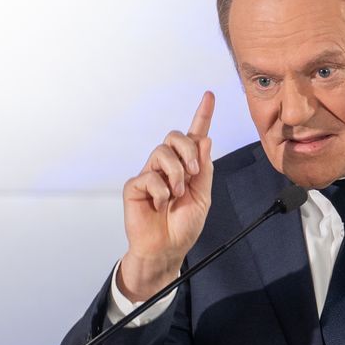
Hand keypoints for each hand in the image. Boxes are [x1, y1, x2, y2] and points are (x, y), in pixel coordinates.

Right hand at [118, 91, 214, 301]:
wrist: (167, 248)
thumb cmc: (183, 225)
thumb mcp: (202, 197)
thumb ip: (204, 169)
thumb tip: (205, 140)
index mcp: (187, 166)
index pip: (194, 136)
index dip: (202, 115)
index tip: (210, 95)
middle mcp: (167, 166)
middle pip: (174, 137)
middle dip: (187, 150)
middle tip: (193, 172)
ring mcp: (150, 174)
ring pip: (161, 153)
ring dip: (176, 174)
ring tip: (176, 194)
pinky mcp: (135, 186)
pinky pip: (148, 176)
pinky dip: (160, 191)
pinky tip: (160, 203)